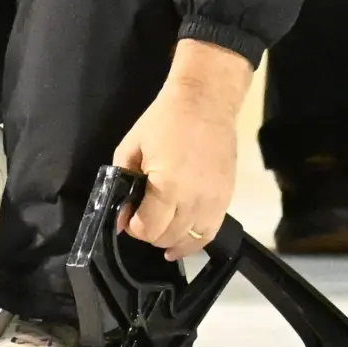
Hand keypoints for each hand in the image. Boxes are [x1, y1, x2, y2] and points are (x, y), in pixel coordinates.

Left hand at [111, 40, 252, 259]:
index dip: (134, 228)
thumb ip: (122, 184)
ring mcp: (214, 203)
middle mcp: (193, 201)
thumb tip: (121, 218)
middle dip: (149, 234)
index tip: (129, 217)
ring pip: (189, 240)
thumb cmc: (164, 120)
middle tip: (142, 219)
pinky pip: (210, 233)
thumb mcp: (131, 147)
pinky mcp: (226, 199)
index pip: (148, 228)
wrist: (206, 102)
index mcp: (167, 187)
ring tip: (160, 231)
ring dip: (170, 240)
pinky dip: (194, 242)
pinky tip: (181, 244)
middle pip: (168, 237)